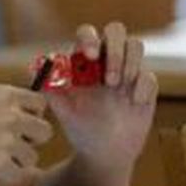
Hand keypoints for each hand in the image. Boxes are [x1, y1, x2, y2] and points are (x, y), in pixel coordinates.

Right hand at [0, 85, 52, 180]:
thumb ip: (2, 105)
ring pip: (32, 157)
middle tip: (9, 146)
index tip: (20, 126)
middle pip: (45, 132)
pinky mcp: (2, 164)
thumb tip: (21, 117)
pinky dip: (3, 176)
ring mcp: (9, 139)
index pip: (40, 104)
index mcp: (5, 93)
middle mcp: (12, 114)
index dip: (31, 117)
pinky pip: (18, 175)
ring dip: (16, 161)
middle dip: (30, 141)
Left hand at [46, 23, 155, 174]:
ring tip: (118, 88)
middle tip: (109, 79)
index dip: (89, 38)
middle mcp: (106, 60)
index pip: (87, 33)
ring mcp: (127, 72)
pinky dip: (142, 87)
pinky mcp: (145, 88)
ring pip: (136, 46)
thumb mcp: (62, 110)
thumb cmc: (79, 128)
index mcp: (84, 60)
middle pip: (116, 31)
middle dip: (115, 50)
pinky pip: (149, 76)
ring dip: (129, 63)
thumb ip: (50, 87)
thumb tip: (35, 66)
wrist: (103, 154)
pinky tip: (134, 103)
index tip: (89, 56)